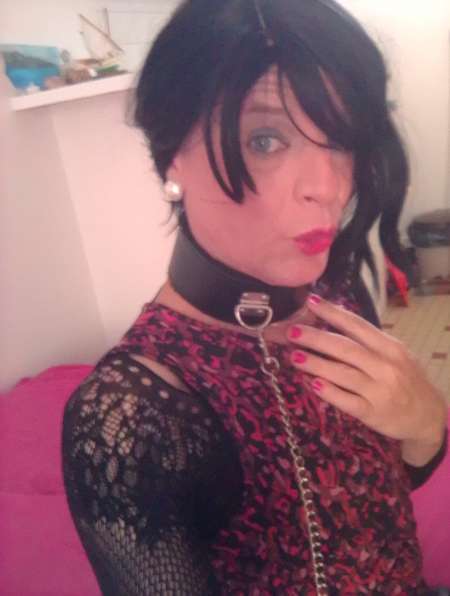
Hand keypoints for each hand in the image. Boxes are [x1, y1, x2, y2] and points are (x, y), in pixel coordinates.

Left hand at [288, 294, 447, 465]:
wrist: (428, 416)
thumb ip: (368, 341)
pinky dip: (328, 392)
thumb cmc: (405, 379)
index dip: (332, 313)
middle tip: (292, 332)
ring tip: (294, 356)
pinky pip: (346, 401)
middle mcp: (385, 366)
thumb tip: (333, 320)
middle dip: (316, 338)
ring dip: (316, 364)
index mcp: (389, 347)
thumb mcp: (395, 354)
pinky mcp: (372, 413)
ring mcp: (379, 390)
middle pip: (345, 348)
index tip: (310, 302)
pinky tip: (312, 383)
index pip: (357, 325)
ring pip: (342, 374)